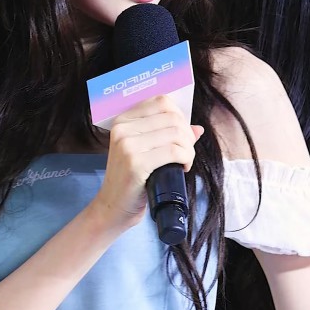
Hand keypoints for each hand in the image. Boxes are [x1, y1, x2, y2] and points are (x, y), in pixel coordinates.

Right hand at [94, 96, 203, 232]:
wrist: (113, 208)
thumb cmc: (131, 181)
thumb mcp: (145, 152)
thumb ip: (167, 136)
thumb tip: (197, 128)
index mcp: (123, 120)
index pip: (162, 101)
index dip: (180, 117)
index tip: (182, 136)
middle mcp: (123, 129)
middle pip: (172, 117)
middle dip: (187, 136)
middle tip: (186, 153)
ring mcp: (127, 145)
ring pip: (176, 133)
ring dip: (189, 149)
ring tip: (184, 162)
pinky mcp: (136, 163)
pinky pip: (174, 152)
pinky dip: (186, 159)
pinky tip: (183, 168)